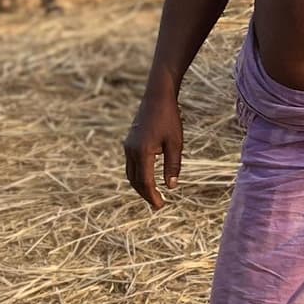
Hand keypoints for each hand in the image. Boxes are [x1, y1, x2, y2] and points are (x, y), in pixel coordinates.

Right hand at [125, 83, 183, 208]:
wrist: (157, 96)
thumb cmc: (170, 118)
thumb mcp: (176, 143)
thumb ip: (173, 165)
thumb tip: (171, 186)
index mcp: (142, 152)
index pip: (146, 182)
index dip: (153, 196)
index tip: (161, 206)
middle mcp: (131, 150)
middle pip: (135, 181)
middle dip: (146, 194)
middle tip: (158, 204)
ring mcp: (128, 146)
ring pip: (131, 173)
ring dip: (140, 186)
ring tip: (153, 194)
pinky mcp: (129, 142)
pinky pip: (131, 164)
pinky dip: (138, 175)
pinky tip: (148, 178)